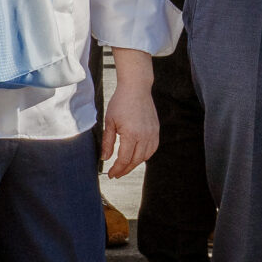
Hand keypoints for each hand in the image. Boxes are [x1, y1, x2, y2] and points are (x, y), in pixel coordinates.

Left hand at [101, 50, 160, 177]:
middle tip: (116, 174)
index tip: (110, 174)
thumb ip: (107, 142)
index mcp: (131, 134)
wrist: (136, 88)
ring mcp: (152, 133)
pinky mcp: (156, 130)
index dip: (117, 169)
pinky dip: (144, 156)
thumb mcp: (109, 122)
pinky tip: (137, 157)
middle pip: (135, 161)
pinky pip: (152, 149)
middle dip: (125, 170)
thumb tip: (105, 158)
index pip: (124, 159)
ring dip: (134, 164)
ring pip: (145, 157)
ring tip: (125, 166)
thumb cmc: (120, 103)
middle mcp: (144, 136)